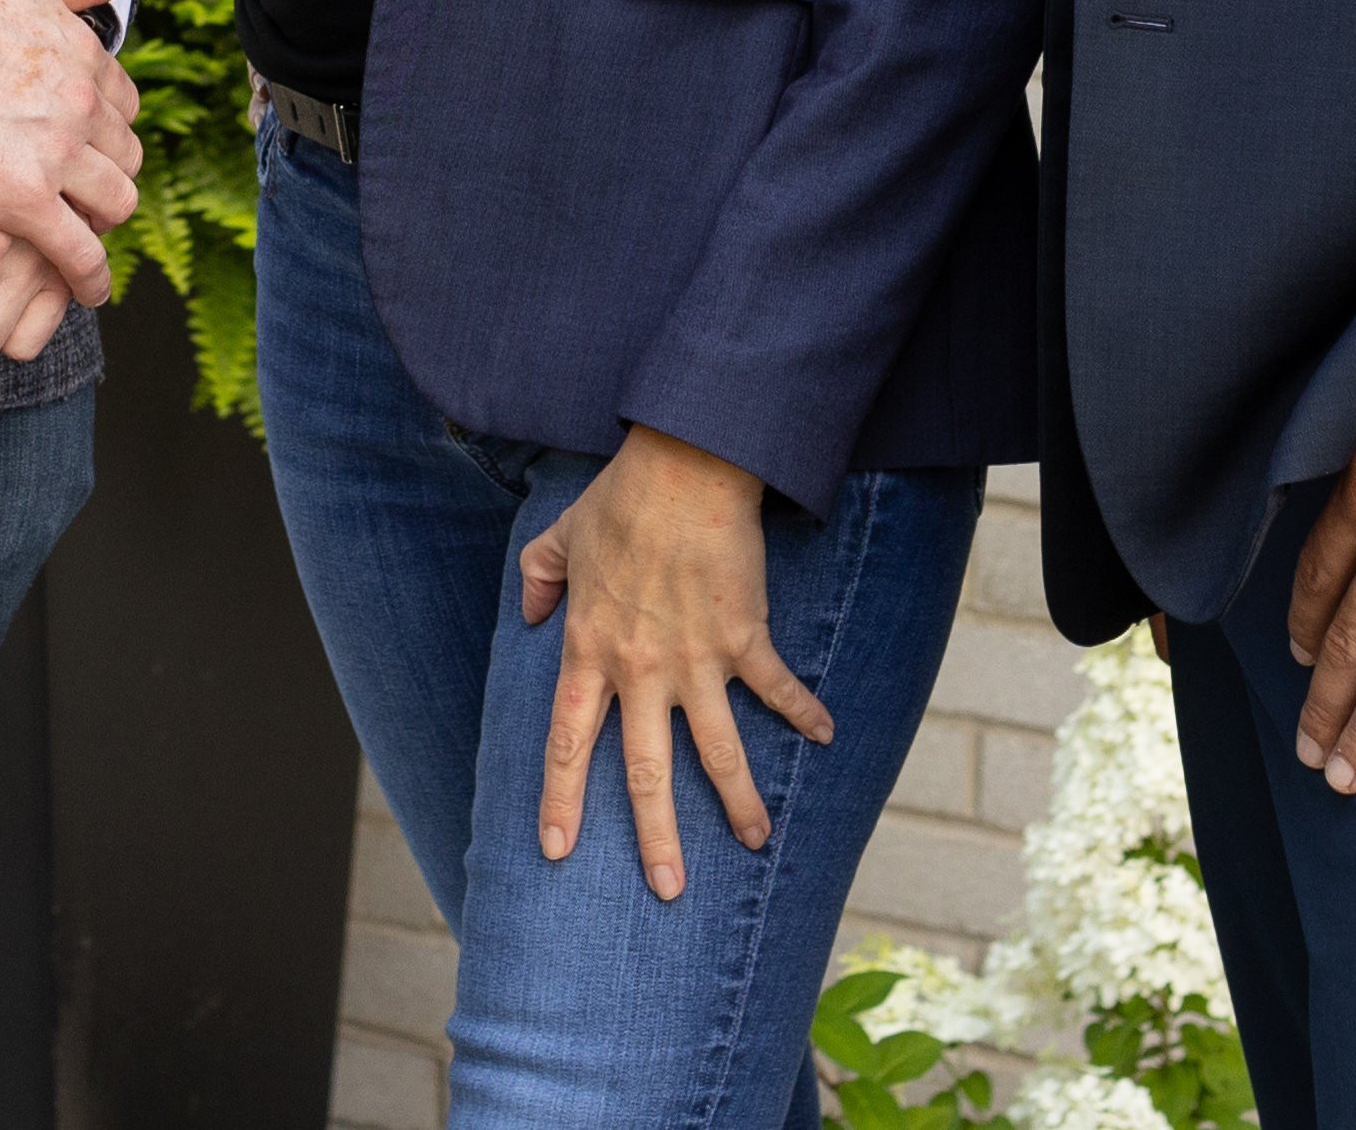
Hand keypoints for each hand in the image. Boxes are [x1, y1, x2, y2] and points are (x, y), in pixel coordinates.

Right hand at [0, 0, 149, 303]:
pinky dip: (89, 277)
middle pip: (126, 158)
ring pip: (114, 204)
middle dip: (110, 178)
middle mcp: (86, 105)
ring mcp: (59, 154)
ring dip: (103, 224)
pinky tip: (87, 290)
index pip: (124, 107)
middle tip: (85, 199)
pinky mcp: (23, 199)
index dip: (108, 131)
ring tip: (86, 242)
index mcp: (87, 56)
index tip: (89, 147)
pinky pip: (78, 251)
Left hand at [519, 427, 828, 899]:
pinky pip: (777, 687)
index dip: (562, 798)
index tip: (555, 850)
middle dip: (656, 837)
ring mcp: (696, 659)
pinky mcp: (745, 638)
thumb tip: (529, 614)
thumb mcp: (560, 535)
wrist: (686, 466)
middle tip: (668, 889)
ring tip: (755, 841)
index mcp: (590, 650)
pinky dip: (803, 713)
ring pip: (718, 751)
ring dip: (738, 802)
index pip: (568, 741)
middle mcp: (641, 669)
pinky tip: (825, 737)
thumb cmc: (621, 499)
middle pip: (647, 771)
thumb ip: (538, 579)